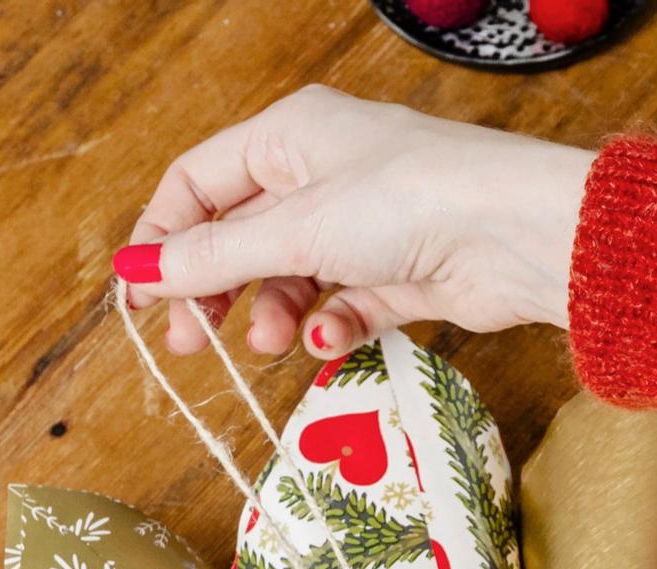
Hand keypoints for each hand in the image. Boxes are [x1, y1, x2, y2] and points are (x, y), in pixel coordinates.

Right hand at [117, 85, 593, 356]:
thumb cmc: (411, 200)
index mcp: (291, 135)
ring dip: (275, 314)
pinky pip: (348, 305)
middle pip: (243, 237)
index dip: (164, 236)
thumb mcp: (295, 229)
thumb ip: (214, 257)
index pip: (200, 182)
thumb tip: (139, 272)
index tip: (141, 294)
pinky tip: (331, 339)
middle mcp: (326, 174)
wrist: (516, 235)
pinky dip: (333, 326)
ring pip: (294, 277)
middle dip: (214, 289)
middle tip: (192, 344)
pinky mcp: (404, 276)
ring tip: (273, 343)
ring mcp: (367, 226)